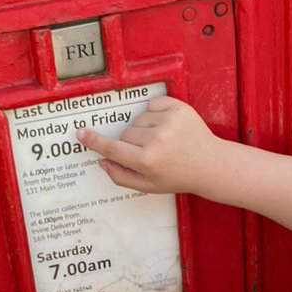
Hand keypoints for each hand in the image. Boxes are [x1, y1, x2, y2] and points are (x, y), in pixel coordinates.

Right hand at [76, 96, 224, 194]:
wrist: (211, 164)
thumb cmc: (178, 177)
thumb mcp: (148, 186)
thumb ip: (121, 176)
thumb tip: (102, 160)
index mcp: (147, 161)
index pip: (112, 148)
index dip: (94, 141)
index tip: (80, 133)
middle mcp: (156, 140)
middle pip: (125, 134)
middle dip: (132, 143)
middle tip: (152, 153)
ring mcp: (168, 121)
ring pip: (137, 120)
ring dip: (144, 129)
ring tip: (164, 141)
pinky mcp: (178, 108)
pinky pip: (151, 105)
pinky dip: (155, 114)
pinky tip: (168, 127)